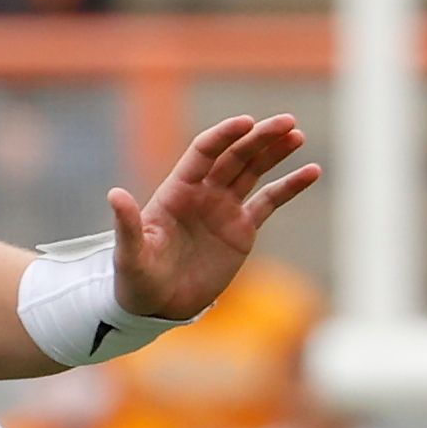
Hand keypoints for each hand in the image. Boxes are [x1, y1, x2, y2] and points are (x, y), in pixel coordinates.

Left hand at [106, 112, 320, 324]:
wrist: (157, 306)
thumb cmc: (136, 279)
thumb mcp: (130, 255)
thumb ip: (127, 225)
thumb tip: (114, 194)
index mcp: (176, 190)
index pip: (204, 152)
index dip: (224, 136)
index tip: (246, 123)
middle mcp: (202, 193)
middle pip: (235, 156)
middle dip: (259, 138)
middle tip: (287, 121)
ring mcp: (224, 209)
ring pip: (253, 172)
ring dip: (275, 152)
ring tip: (297, 136)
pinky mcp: (241, 230)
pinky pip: (269, 202)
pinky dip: (290, 186)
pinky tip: (311, 171)